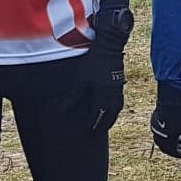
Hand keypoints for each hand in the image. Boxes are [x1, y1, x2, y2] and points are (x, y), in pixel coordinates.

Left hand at [76, 7, 132, 133]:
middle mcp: (113, 95)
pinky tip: (111, 108)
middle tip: (98, 132)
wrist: (110, 47)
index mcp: (103, 95)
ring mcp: (118, 89)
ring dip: (111, 117)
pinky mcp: (120, 83)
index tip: (87, 130)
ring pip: (116, 109)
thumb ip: (72, 96)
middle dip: (104, 124)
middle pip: (110, 115)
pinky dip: (115, 108)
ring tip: (107, 123)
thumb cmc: (94, 62)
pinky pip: (119, 101)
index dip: (92, 123)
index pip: (98, 114)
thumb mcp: (80, 79)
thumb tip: (61, 109)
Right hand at [149, 82, 180, 158]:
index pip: (172, 152)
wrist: (172, 97)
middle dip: (175, 149)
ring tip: (180, 139)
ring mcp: (154, 127)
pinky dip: (166, 134)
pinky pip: (159, 131)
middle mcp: (158, 135)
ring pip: (161, 140)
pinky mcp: (154, 120)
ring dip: (170, 142)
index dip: (180, 154)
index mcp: (166, 140)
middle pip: (165, 147)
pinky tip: (174, 130)